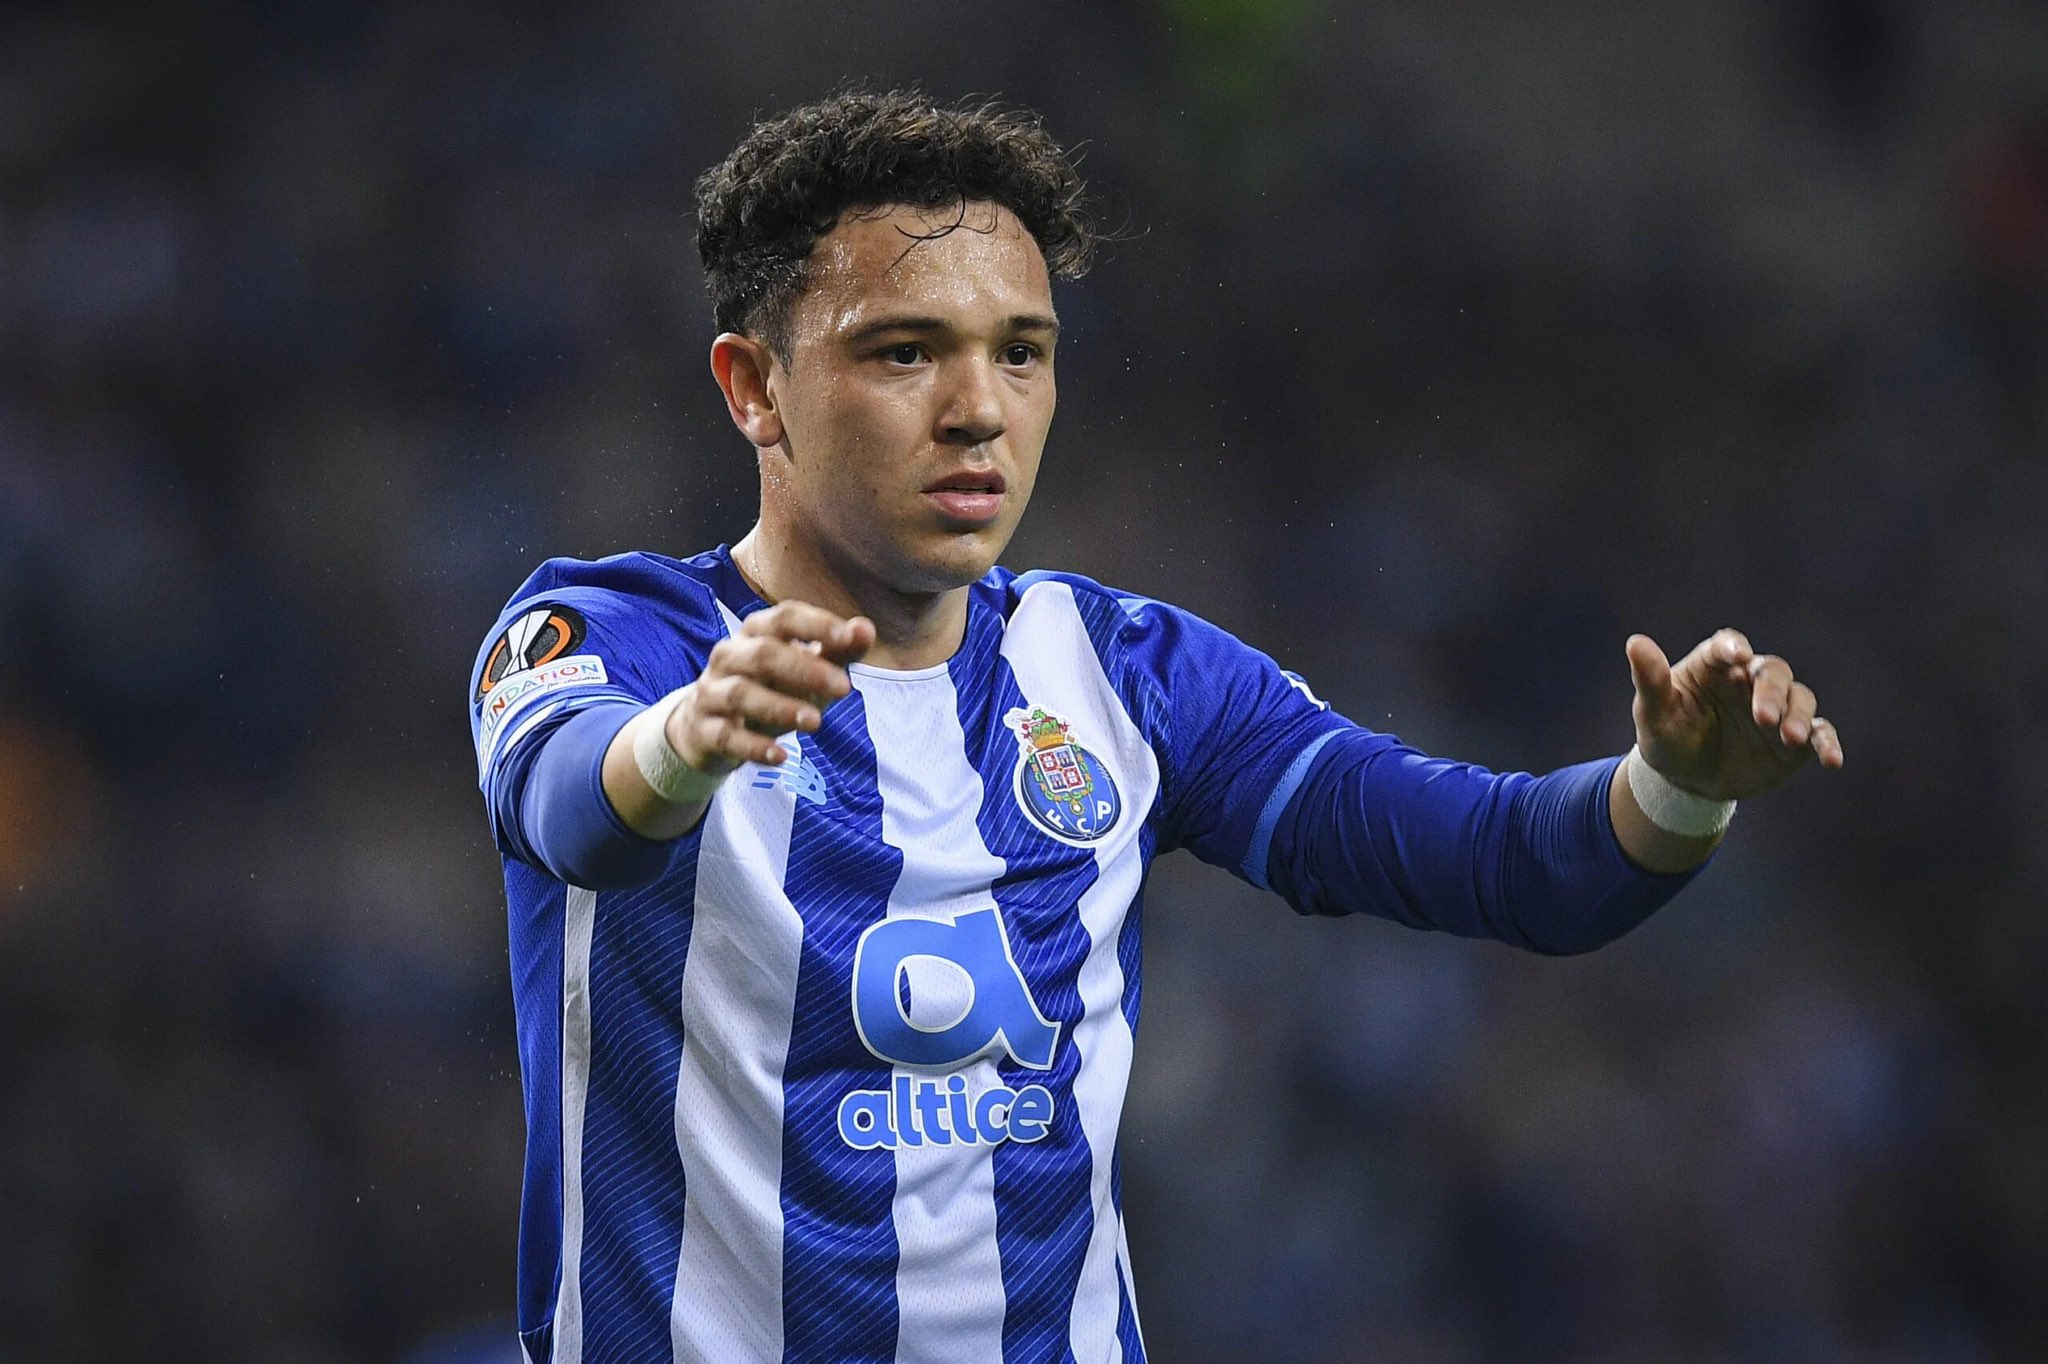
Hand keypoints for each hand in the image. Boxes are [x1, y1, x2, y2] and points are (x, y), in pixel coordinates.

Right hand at [666, 601, 874, 773]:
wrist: (705, 726)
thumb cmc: (768, 689)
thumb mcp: (805, 669)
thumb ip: (837, 649)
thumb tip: (866, 629)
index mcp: (755, 633)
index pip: (784, 618)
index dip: (815, 624)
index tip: (847, 637)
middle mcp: (729, 656)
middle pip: (763, 654)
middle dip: (804, 669)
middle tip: (844, 688)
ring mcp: (712, 693)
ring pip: (741, 694)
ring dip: (780, 707)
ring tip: (815, 722)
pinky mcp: (703, 730)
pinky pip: (726, 736)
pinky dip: (754, 747)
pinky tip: (782, 756)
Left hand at [1624, 628, 1843, 800]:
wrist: (1687, 782)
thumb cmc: (1667, 737)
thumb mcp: (1653, 714)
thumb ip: (1650, 680)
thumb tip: (1635, 643)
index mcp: (1714, 665)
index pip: (1727, 645)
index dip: (1733, 647)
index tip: (1737, 655)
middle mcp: (1750, 680)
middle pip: (1772, 671)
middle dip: (1771, 690)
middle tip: (1763, 717)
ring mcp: (1777, 708)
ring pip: (1800, 697)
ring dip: (1798, 715)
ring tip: (1788, 737)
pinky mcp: (1795, 739)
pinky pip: (1819, 733)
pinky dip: (1827, 742)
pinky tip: (1831, 760)